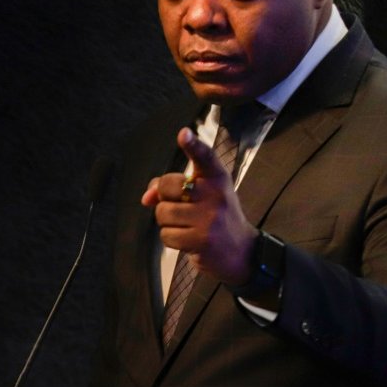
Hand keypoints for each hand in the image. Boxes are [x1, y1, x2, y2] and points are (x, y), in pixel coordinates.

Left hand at [141, 127, 257, 286]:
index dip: (193, 145)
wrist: (240, 252)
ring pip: (163, 213)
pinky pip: (166, 235)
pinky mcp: (201, 240)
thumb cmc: (215, 218)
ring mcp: (209, 218)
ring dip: (168, 222)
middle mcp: (215, 194)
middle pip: (168, 186)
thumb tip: (146, 197)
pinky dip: (171, 239)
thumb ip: (172, 188)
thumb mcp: (203, 196)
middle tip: (181, 208)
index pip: (205, 157)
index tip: (183, 133)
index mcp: (217, 178)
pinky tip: (188, 240)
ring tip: (187, 226)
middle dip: (165, 199)